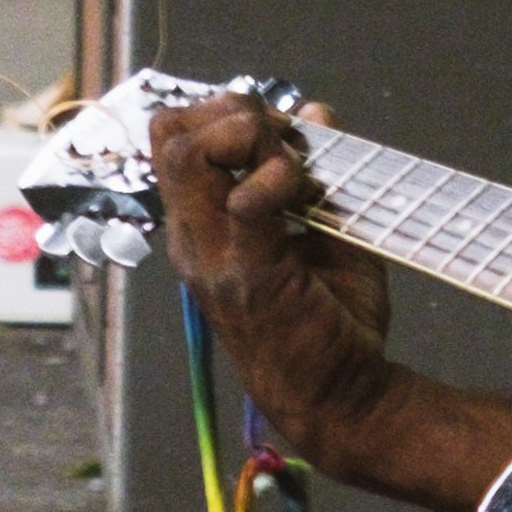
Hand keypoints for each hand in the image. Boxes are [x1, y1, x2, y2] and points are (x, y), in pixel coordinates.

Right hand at [149, 91, 394, 466]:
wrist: (340, 400)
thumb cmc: (331, 324)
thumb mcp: (323, 231)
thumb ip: (316, 172)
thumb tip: (316, 111)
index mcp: (203, 228)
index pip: (175, 139)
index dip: (224, 113)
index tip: (281, 132)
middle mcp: (195, 237)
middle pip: (171, 133)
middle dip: (233, 111)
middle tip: (284, 140)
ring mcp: (214, 256)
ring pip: (190, 153)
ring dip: (251, 136)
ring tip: (292, 166)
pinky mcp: (248, 273)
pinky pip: (246, 199)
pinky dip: (280, 178)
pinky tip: (305, 194)